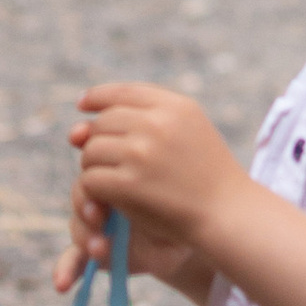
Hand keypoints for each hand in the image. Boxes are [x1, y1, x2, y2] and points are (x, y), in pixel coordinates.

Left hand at [53, 81, 240, 301]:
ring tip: (114, 182)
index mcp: (174, 106)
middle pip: (102, 123)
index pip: (123, 92)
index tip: (83, 106)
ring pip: (91, 151)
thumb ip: (142, 117)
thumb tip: (77, 125)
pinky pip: (90, 179)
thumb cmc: (207, 176)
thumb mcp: (189, 130)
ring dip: (94, 168)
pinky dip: (94, 191)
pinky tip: (110, 199)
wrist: (227, 214)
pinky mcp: (129, 184)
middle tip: (111, 163)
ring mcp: (141, 153)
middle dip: (99, 142)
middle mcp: (157, 124)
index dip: (98, 97)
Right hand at [54, 176, 205, 299]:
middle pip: (80, 195)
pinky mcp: (93, 253)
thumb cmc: (181, 208)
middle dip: (85, 206)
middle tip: (98, 216)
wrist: (187, 240)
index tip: (103, 183)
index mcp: (117, 177)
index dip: (92, 176)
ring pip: (78, 227)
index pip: (94, 170)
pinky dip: (65, 271)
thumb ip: (150, 175)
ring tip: (101, 248)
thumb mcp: (173, 189)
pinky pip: (72, 261)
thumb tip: (126, 156)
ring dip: (85, 238)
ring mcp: (95, 227)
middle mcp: (102, 198)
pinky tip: (62, 283)